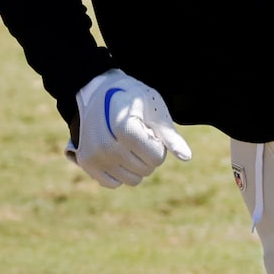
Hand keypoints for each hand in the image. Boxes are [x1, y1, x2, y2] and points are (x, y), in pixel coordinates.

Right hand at [69, 71, 190, 187]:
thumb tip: (187, 157)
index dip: (159, 145)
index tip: (148, 128)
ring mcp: (93, 156)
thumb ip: (170, 135)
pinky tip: (116, 152)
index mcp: (123, 128)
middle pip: (146, 169)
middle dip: (149, 154)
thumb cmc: (132, 99)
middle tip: (137, 134)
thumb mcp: (154, 109)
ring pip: (133, 180)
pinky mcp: (86, 163)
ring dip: (136, 165)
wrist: (97, 90)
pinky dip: (120, 172)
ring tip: (126, 142)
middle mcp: (104, 145)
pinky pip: (114, 183)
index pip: (156, 157)